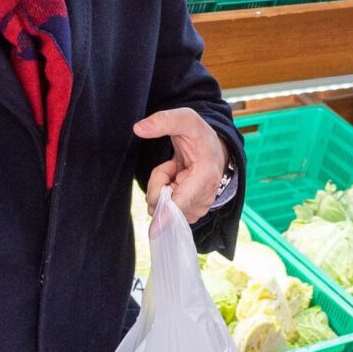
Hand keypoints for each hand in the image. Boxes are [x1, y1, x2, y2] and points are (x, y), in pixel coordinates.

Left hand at [133, 108, 227, 224]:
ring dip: (163, 186)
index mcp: (205, 176)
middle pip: (166, 204)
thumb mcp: (184, 119)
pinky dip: (167, 192)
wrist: (214, 149)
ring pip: (163, 206)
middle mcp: (205, 197)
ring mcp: (199, 207)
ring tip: (177, 170)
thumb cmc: (199, 135)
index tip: (153, 231)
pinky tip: (178, 180)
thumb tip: (138, 128)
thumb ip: (163, 121)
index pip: (181, 202)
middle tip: (172, 166)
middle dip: (160, 183)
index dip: (165, 215)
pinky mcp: (192, 212)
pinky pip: (168, 209)